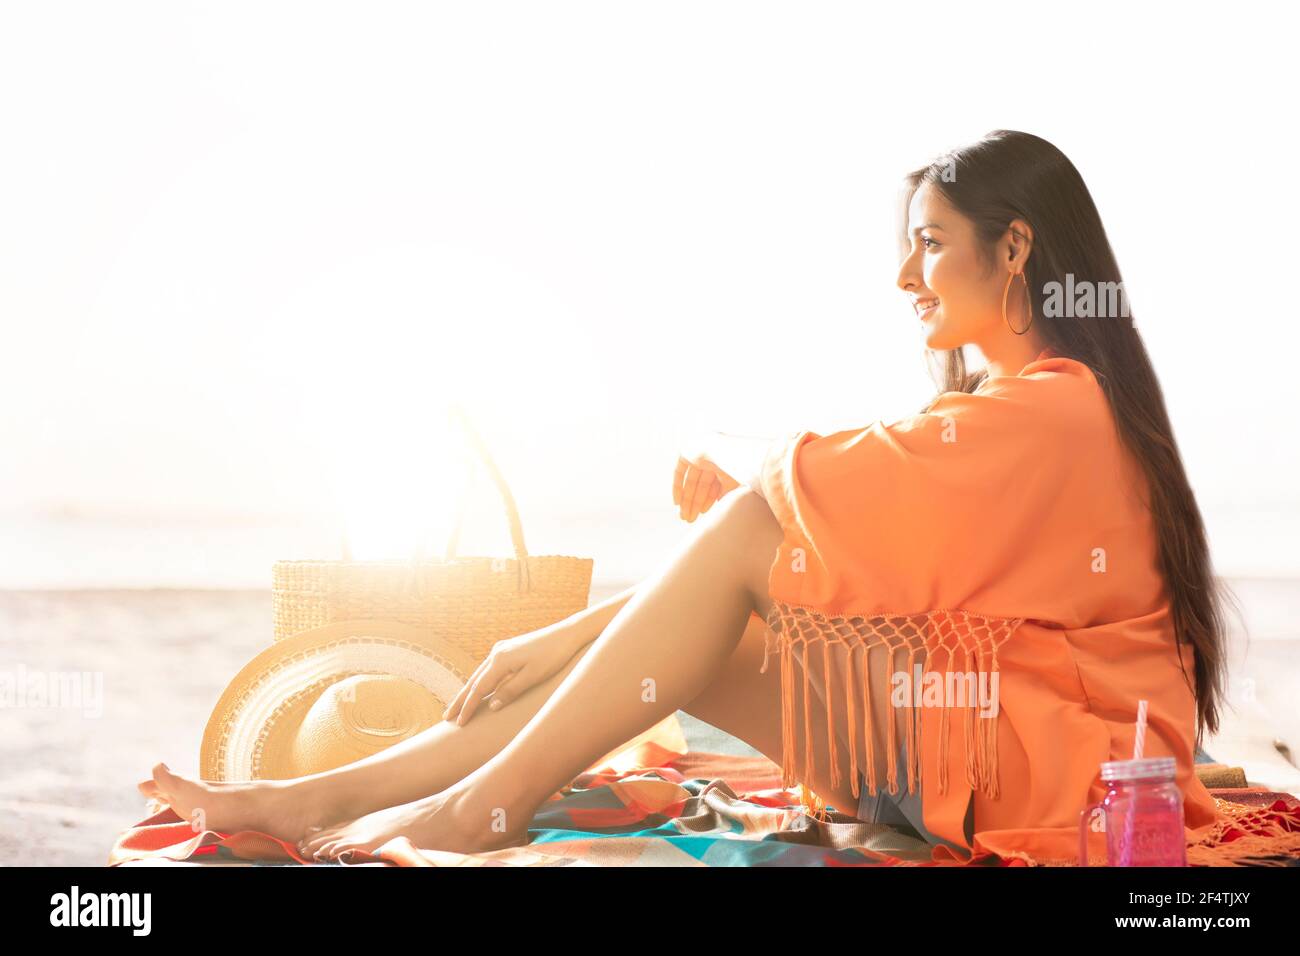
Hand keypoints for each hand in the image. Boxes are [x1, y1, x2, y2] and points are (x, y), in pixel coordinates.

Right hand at [440, 626, 579, 725]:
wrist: (568, 634)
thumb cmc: (554, 656)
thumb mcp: (533, 677)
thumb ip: (511, 691)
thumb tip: (491, 706)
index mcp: (500, 660)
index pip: (479, 689)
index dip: (468, 708)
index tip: (459, 724)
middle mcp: (496, 652)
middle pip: (474, 681)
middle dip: (460, 700)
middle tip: (445, 718)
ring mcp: (502, 649)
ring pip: (480, 674)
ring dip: (468, 691)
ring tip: (457, 707)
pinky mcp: (509, 649)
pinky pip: (489, 669)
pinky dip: (480, 682)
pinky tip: (478, 689)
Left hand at [673, 450, 740, 521]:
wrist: (729, 453)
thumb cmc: (738, 471)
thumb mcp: (735, 488)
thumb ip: (727, 496)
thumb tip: (721, 506)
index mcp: (727, 464)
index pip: (715, 485)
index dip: (708, 500)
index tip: (703, 514)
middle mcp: (713, 458)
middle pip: (701, 485)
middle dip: (695, 503)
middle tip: (690, 519)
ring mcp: (700, 453)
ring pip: (691, 481)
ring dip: (687, 499)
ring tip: (685, 516)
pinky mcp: (687, 451)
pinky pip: (679, 471)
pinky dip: (677, 486)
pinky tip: (677, 503)